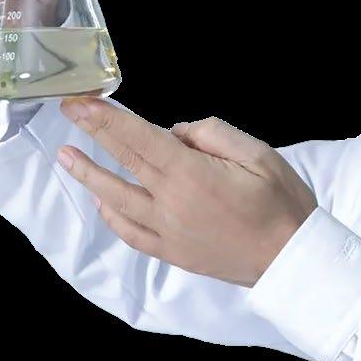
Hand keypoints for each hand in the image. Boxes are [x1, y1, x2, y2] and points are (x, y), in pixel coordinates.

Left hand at [56, 98, 318, 286]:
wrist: (293, 259)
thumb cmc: (282, 204)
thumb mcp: (258, 154)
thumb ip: (213, 134)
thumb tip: (177, 133)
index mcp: (191, 174)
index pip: (137, 138)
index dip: (105, 118)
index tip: (80, 101)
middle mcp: (171, 203)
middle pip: (123, 162)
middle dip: (92, 133)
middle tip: (67, 111)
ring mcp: (168, 231)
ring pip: (116, 200)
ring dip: (89, 175)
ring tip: (67, 156)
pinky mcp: (173, 252)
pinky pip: (131, 233)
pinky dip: (112, 216)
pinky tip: (103, 204)